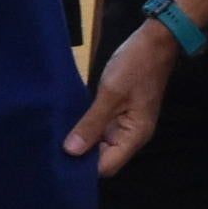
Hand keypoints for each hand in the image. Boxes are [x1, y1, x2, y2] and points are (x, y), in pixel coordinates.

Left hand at [67, 24, 177, 175]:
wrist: (155, 41)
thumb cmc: (136, 65)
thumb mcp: (111, 93)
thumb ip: (92, 123)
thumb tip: (71, 151)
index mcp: (134, 136)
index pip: (107, 167)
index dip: (84, 166)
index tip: (59, 159)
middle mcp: (131, 136)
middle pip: (103, 158)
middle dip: (81, 155)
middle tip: (52, 147)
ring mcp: (125, 124)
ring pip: (100, 144)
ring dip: (82, 141)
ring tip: (57, 136)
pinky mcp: (119, 113)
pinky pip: (101, 128)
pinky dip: (87, 127)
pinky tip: (68, 122)